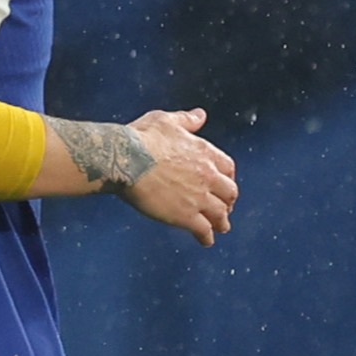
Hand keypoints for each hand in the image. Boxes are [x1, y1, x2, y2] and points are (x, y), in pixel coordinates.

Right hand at [122, 108, 238, 244]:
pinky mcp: (186, 216)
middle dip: (228, 200)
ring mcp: (199, 198)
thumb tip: (200, 115)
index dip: (227, 177)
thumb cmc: (142, 138)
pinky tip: (205, 241)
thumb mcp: (165, 121)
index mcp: (205, 153)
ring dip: (221, 221)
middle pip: (229, 193)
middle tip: (224, 207)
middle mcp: (208, 176)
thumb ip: (186, 120)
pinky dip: (206, 236)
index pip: (228, 167)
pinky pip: (203, 230)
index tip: (224, 182)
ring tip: (220, 227)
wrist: (125, 160)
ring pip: (220, 214)